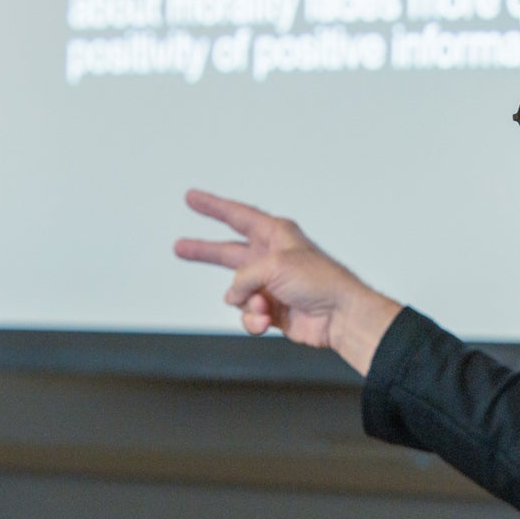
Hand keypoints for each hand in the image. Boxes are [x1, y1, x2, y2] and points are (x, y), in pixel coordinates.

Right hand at [173, 189, 399, 374]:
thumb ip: (243, 276)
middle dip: (204, 252)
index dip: (212, 206)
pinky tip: (265, 321)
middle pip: (227, 252)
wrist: (339, 316)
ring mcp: (270, 285)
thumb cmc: (319, 282)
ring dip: (246, 302)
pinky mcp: (272, 310)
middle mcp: (271, 258)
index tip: (192, 197)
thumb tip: (234, 296)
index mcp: (275, 235)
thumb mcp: (273, 266)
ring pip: (236, 293)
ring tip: (264, 305)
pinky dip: (253, 319)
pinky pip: (247, 314)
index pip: (237, 215)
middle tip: (179, 246)